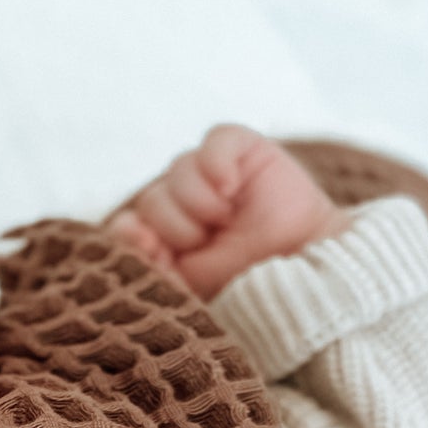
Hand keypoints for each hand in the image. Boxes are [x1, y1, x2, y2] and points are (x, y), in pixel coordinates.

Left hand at [105, 124, 352, 300]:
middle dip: (175, 226)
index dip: (131, 233)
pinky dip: (216, 163)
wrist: (303, 278)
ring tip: (225, 221)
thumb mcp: (190, 286)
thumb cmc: (248, 287)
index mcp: (166, 238)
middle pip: (152, 197)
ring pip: (178, 169)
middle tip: (206, 242)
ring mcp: (214, 176)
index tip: (153, 249)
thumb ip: (151, 263)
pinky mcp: (245, 151)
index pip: (127, 224)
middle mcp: (185, 204)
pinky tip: (229, 188)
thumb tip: (124, 227)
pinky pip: (216, 140)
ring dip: (196, 201)